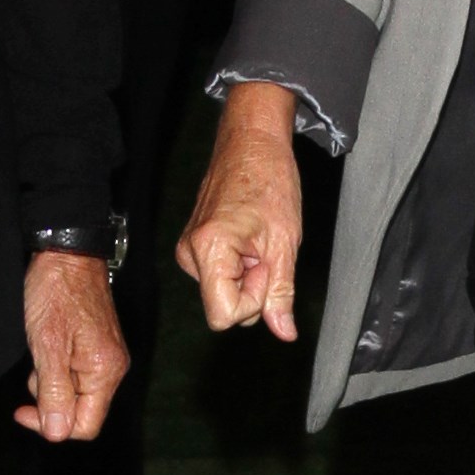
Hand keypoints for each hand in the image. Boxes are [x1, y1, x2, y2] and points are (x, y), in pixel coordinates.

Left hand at [15, 250, 128, 441]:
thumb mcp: (48, 345)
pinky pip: (77, 374)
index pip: (85, 425)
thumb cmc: (56, 292)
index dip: (53, 426)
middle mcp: (112, 368)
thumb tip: (57, 432)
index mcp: (105, 371)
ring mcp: (106, 356)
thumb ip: (54, 391)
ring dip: (51, 384)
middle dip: (50, 402)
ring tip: (39, 353)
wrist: (67, 251)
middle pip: (82, 411)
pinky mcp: (97, 346)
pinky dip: (57, 369)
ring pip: (76, 393)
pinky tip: (47, 347)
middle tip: (31, 373)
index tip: (24, 410)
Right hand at [176, 83, 302, 340]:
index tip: (265, 266)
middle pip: (224, 307)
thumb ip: (281, 292)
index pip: (224, 316)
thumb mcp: (286, 243)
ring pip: (223, 293)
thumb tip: (283, 332)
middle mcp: (190, 253)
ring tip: (257, 240)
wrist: (252, 142)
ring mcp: (188, 249)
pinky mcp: (193, 246)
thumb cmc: (271, 180)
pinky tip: (248, 239)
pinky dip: (238, 267)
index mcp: (209, 250)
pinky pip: (220, 277)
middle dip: (252, 288)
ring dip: (247, 276)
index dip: (253, 301)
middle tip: (265, 249)